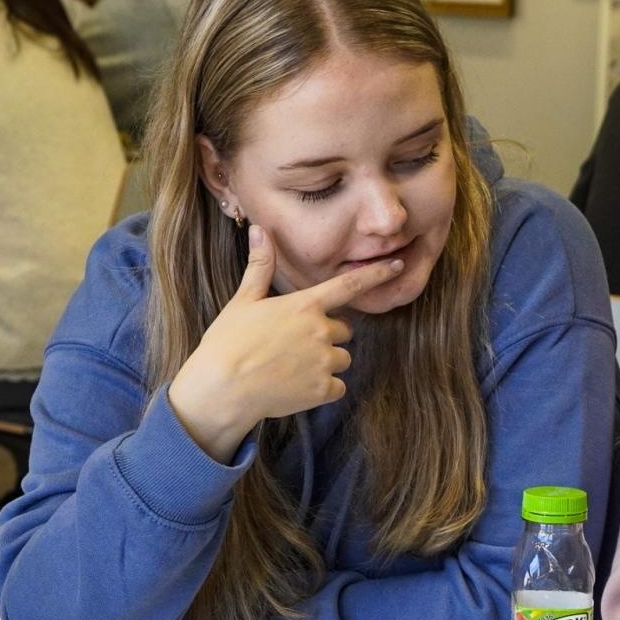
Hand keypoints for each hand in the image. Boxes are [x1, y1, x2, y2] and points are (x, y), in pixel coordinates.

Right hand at [168, 225, 404, 461]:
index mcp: (304, 305)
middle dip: (327, 336)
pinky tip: (296, 387)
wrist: (221, 389)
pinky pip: (338, 387)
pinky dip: (323, 389)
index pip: (349, 285)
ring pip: (342, 359)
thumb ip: (260, 266)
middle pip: (344, 331)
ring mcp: (324, 362)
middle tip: (294, 345)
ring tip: (292, 368)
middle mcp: (320, 331)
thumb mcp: (243, 300)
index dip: (377, 274)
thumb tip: (258, 229)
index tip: (398, 266)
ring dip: (326, 363)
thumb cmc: (227, 342)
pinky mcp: (322, 390)